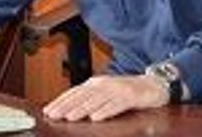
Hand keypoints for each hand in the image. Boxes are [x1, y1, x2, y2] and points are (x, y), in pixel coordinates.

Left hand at [42, 74, 168, 121]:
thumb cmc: (127, 91)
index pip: (75, 92)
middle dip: (66, 106)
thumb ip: (89, 99)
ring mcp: (118, 90)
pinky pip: (116, 104)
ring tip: (70, 117)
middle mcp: (105, 85)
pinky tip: (96, 117)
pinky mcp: (131, 97)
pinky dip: (105, 110)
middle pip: (82, 96)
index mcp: (96, 83)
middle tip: (53, 115)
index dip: (61, 101)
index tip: (48, 111)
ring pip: (97, 100)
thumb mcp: (105, 93)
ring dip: (82, 109)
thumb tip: (68, 109)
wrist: (153, 85)